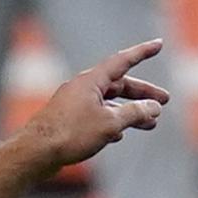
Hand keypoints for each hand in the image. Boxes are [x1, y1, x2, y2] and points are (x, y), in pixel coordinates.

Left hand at [20, 41, 170, 172]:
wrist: (34, 154)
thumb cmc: (70, 134)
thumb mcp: (110, 124)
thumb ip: (135, 113)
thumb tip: (154, 108)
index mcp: (92, 80)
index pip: (123, 61)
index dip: (142, 52)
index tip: (158, 44)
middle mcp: (81, 88)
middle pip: (118, 85)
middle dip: (142, 94)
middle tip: (163, 103)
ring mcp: (72, 104)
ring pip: (108, 104)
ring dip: (129, 113)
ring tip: (149, 125)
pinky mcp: (66, 121)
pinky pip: (94, 117)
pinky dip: (110, 123)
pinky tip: (119, 136)